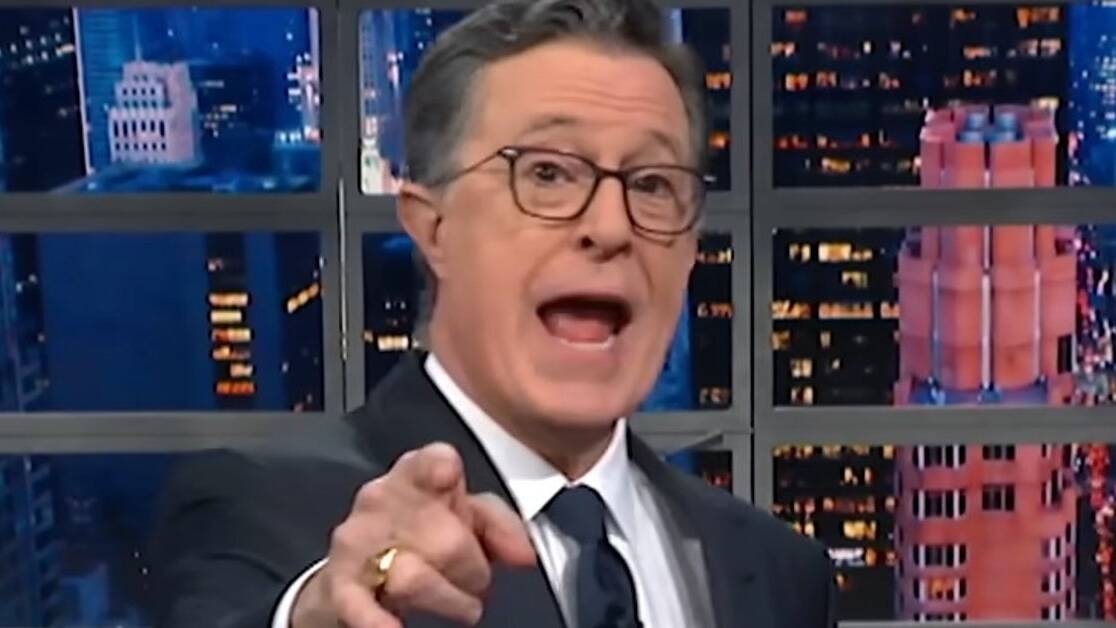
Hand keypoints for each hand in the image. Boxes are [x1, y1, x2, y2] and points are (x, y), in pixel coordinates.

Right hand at [290, 442, 536, 627]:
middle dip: (474, 570)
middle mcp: (382, 499)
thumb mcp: (468, 519)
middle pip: (446, 540)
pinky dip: (376, 622)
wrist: (364, 567)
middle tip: (478, 580)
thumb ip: (499, 526)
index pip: (431, 461)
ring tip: (463, 607)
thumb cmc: (424, 532)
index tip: (449, 476)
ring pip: (414, 578)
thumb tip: (525, 555)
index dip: (441, 467)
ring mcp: (357, 540)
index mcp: (417, 476)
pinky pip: (358, 605)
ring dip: (451, 601)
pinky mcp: (341, 582)